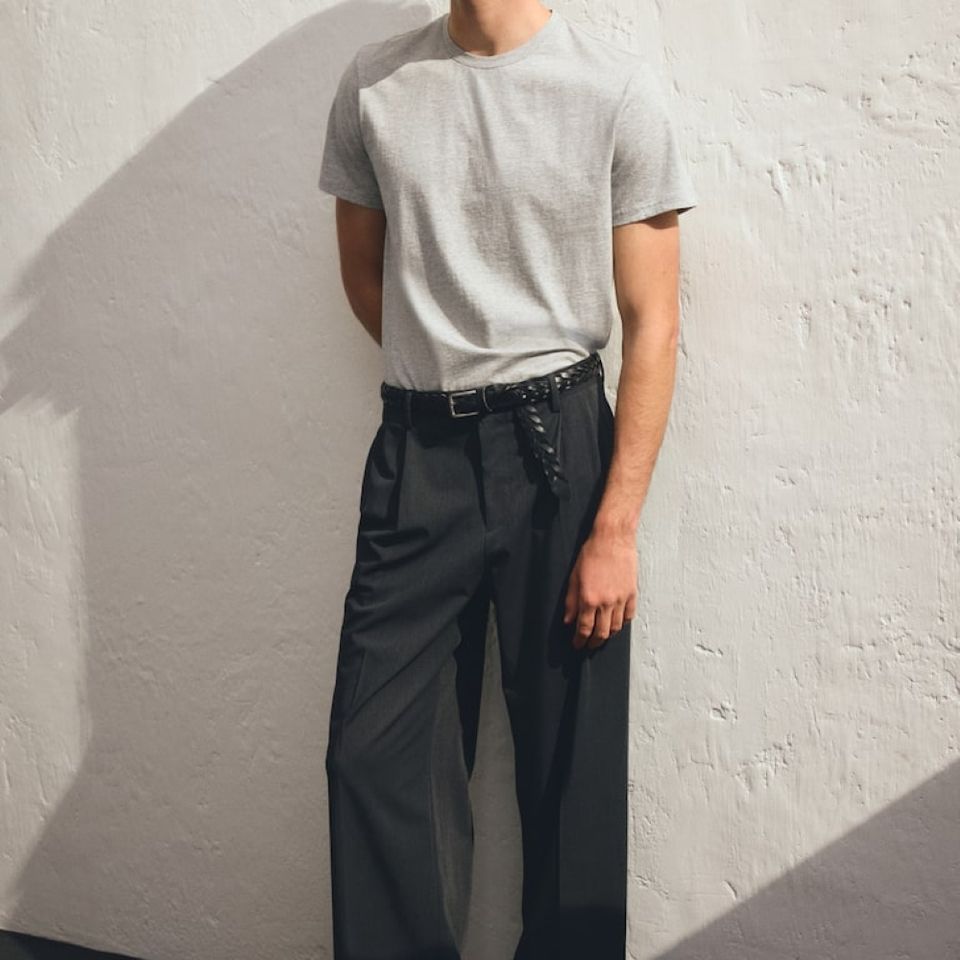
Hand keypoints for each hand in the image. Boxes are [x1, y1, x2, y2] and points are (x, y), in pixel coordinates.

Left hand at [562, 531, 637, 648]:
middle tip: (589, 645)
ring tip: (601, 635)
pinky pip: (629, 616)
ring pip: (616, 627)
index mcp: (589, 599)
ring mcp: (621, 599)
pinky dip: (622, 623)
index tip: (577, 644)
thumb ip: (571, 601)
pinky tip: (616, 623)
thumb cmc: (591, 554)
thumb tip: (568, 620)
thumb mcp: (574, 577)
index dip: (580, 640)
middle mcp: (606, 602)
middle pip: (601, 633)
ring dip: (608, 635)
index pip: (584, 629)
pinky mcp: (632, 594)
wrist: (613, 539)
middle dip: (593, 642)